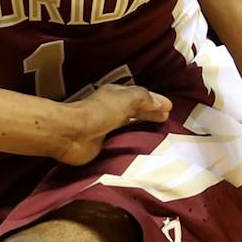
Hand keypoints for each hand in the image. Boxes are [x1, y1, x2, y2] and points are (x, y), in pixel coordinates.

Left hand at [55, 84, 171, 164]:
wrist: (72, 134)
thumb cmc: (98, 113)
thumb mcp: (126, 99)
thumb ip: (144, 99)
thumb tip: (161, 104)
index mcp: (115, 95)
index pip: (139, 96)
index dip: (154, 101)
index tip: (169, 108)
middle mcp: (110, 109)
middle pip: (134, 111)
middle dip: (149, 113)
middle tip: (166, 119)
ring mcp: (105, 127)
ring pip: (128, 125)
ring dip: (141, 127)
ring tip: (157, 133)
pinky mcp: (101, 144)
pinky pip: (121, 141)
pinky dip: (132, 141)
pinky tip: (140, 147)